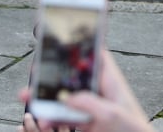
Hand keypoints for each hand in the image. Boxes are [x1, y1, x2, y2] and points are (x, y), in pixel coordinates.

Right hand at [18, 51, 152, 131]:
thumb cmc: (134, 128)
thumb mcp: (113, 113)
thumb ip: (90, 103)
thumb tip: (67, 97)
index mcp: (110, 81)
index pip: (96, 56)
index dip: (82, 46)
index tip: (63, 39)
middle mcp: (99, 91)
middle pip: (74, 76)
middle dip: (54, 74)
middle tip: (35, 71)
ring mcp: (91, 107)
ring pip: (65, 98)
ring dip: (47, 98)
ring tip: (29, 96)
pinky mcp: (86, 122)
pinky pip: (65, 117)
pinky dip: (52, 117)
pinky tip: (43, 119)